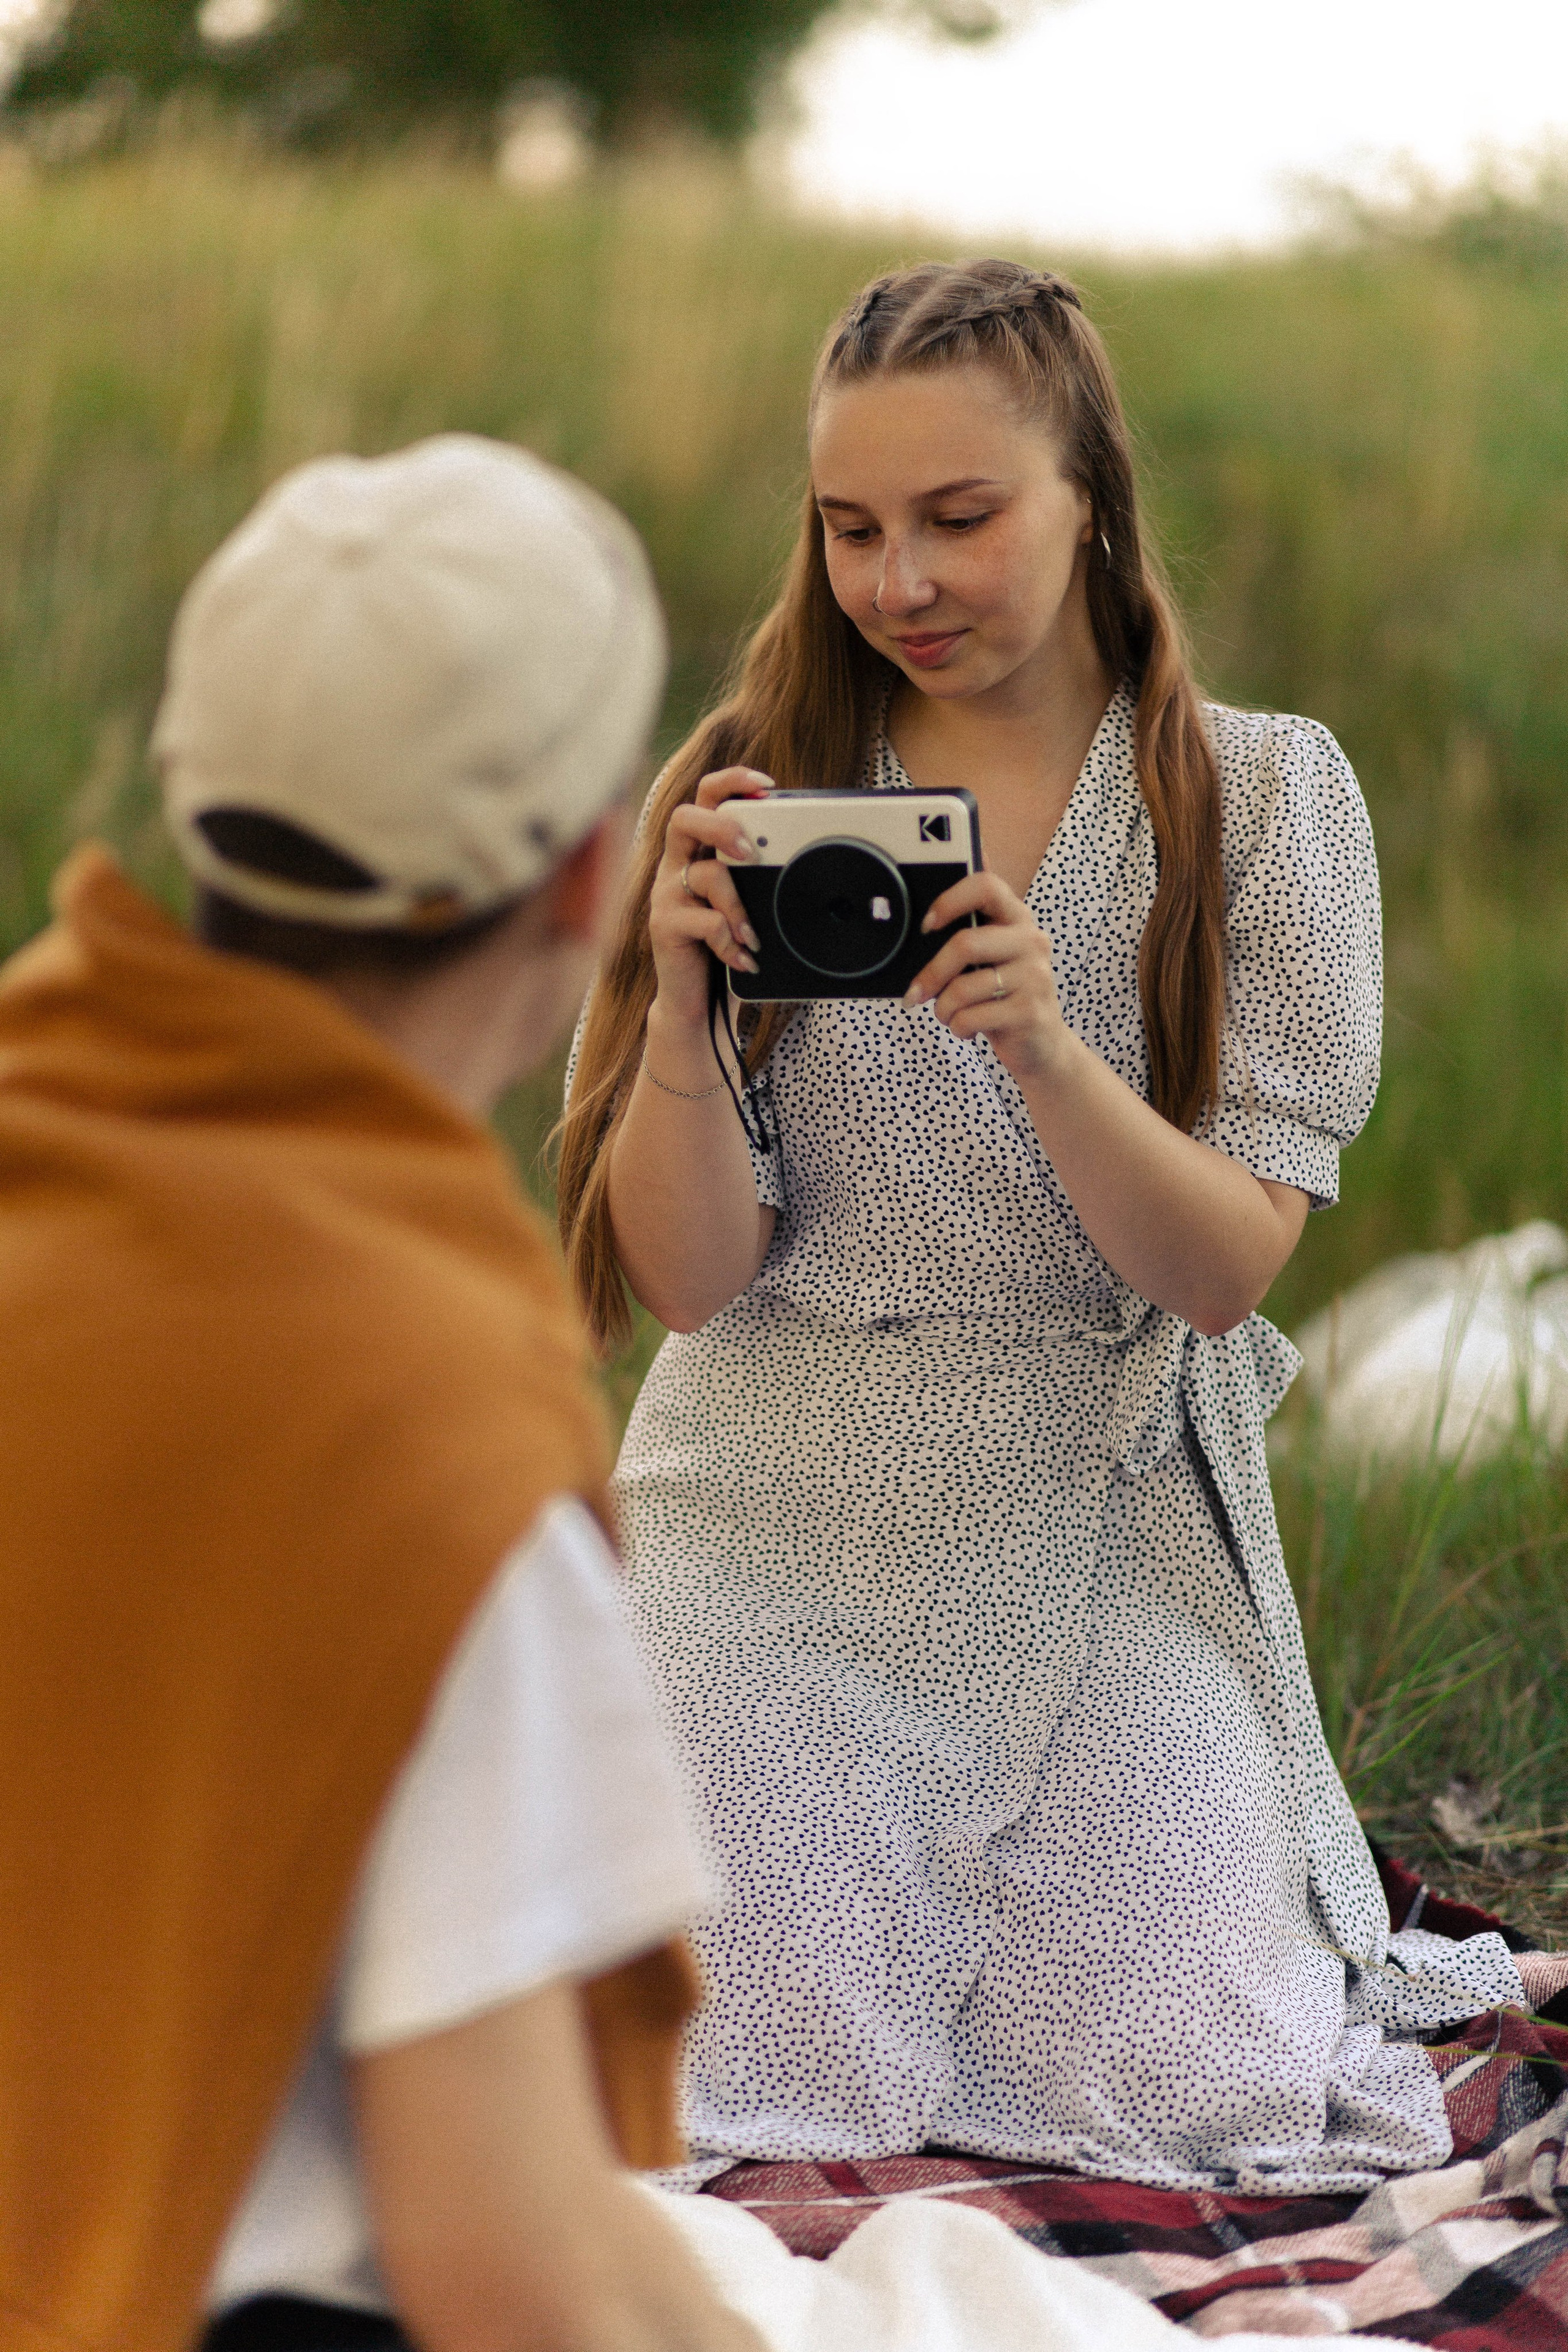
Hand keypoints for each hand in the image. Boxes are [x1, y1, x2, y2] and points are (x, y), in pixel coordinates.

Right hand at [648, 769, 769, 1032]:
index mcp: (696, 852)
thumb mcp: (745, 904)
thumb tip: (800, 855)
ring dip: (739, 905)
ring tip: (755, 933)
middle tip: (751, 852)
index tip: (766, 786)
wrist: (695, 1003)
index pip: (705, 799)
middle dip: (723, 827)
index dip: (731, 782)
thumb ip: (756, 878)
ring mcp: (666, 895)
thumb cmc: (723, 947)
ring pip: (706, 876)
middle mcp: (676, 866)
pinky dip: (731, 942)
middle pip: (685, 818)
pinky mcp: (663, 926)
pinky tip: (744, 959)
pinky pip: (706, 923)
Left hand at [903, 868, 1072, 1085]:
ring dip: (942, 1009)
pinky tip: (966, 1029)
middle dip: (931, 973)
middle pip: (965, 944)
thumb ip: (969, 935)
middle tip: (915, 993)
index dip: (949, 901)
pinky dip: (957, 1027)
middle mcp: (1031, 941)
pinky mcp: (1029, 1012)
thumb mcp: (990, 961)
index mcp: (1018, 919)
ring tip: (948, 1015)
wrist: (1043, 1045)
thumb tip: (925, 917)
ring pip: (962, 989)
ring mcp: (1034, 977)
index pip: (986, 887)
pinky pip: (970, 1017)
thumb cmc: (1003, 997)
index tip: (927, 925)